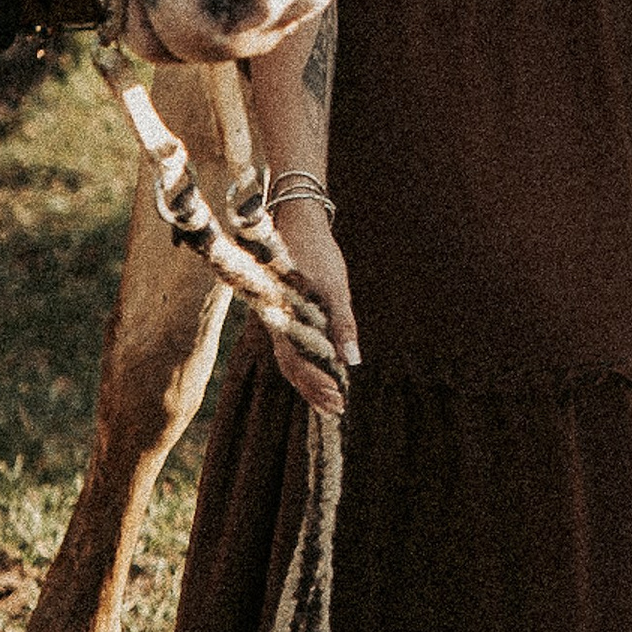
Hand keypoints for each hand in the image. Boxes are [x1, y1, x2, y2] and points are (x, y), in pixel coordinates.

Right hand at [266, 204, 357, 414]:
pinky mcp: (284, 312)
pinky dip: (307, 363)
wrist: (295, 223)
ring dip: (310, 381)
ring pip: (291, 359)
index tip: (338, 401)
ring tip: (331, 400)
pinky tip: (323, 370)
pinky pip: (292, 346)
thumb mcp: (335, 287)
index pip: (299, 364)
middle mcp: (278, 324)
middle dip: (314, 390)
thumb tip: (353, 360)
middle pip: (293, 368)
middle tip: (337, 409)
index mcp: (287, 320)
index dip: (317, 386)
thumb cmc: (316, 252)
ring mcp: (279, 319)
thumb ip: (343, 324)